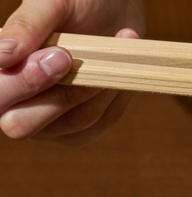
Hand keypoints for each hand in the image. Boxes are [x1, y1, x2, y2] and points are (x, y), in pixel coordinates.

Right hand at [0, 0, 144, 144]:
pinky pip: (100, 122)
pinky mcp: (82, 129)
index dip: (22, 83)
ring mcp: (51, 122)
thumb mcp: (50, 3)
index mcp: (0, 74)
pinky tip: (119, 70)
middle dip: (60, 95)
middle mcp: (17, 104)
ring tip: (113, 49)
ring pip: (73, 123)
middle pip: (20, 125)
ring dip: (99, 87)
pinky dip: (115, 96)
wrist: (113, 12)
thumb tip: (2, 57)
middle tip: (81, 61)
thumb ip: (25, 27)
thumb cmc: (76, 5)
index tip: (60, 55)